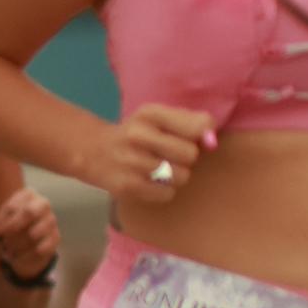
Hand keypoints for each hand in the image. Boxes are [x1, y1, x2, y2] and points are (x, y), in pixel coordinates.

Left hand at [0, 186, 60, 281]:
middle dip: (11, 228)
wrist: (21, 254)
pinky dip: (26, 255)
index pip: (11, 207)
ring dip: (16, 245)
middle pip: (29, 213)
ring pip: (34, 233)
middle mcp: (42, 204)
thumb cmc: (5, 233)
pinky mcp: (56, 238)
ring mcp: (51, 221)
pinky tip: (19, 257)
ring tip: (8, 250)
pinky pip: (40, 248)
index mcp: (26, 195)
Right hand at [104, 104, 216, 224]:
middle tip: (171, 155)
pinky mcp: (128, 187)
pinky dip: (164, 190)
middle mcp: (138, 135)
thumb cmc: (140, 134)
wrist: (95, 151)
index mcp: (150, 113)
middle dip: (187, 157)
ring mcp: (131, 162)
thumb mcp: (160, 118)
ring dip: (176, 175)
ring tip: (160, 168)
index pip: (197, 127)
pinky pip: (167, 194)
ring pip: (181, 177)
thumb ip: (192, 122)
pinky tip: (151, 181)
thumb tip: (212, 140)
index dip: (202, 135)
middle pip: (191, 154)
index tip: (192, 138)